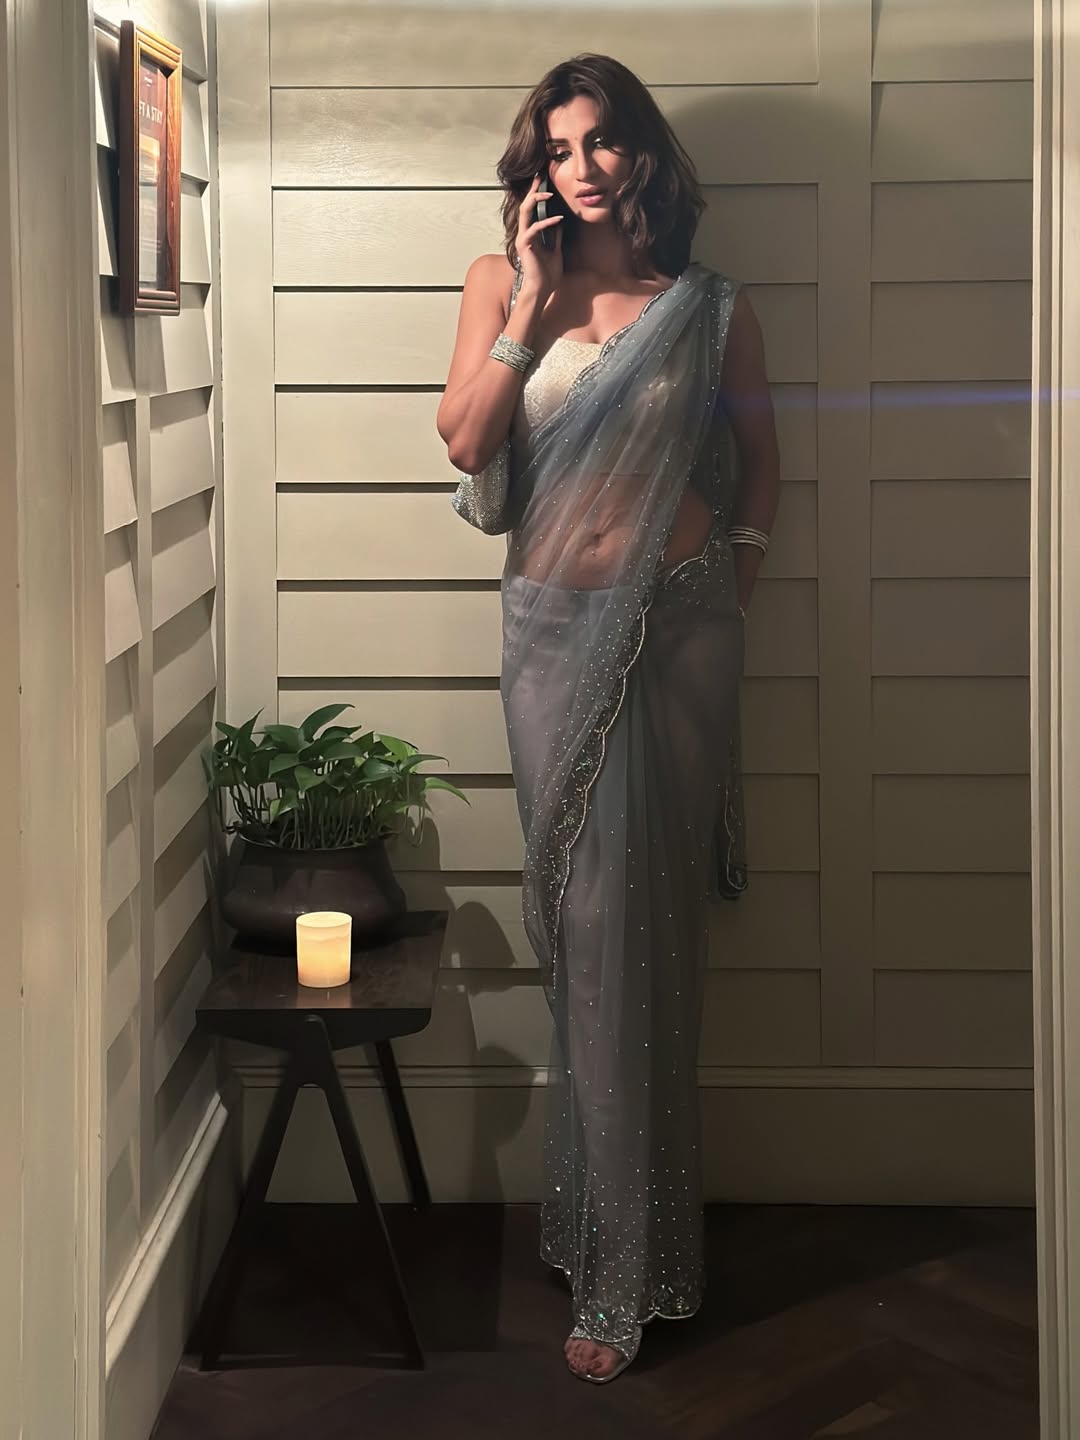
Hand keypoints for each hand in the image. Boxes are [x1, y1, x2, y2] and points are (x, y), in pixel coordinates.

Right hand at [517, 171, 563, 297]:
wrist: (542, 289)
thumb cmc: (548, 273)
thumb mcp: (556, 250)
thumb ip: (555, 236)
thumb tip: (559, 222)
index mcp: (531, 233)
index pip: (532, 209)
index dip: (536, 193)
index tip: (542, 180)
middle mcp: (524, 233)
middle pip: (525, 205)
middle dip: (533, 190)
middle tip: (540, 176)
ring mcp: (523, 239)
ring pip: (525, 212)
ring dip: (536, 200)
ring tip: (549, 193)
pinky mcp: (525, 246)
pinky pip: (534, 229)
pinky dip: (546, 222)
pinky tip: (558, 219)